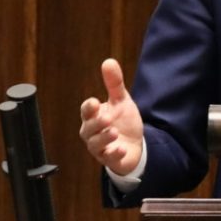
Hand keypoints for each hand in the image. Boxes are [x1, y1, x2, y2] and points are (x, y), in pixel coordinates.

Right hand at [79, 58, 144, 176]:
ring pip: (95, 145)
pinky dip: (114, 154)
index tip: (95, 103)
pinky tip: (121, 148)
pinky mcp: (110, 160)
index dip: (89, 108)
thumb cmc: (123, 122)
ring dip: (103, 138)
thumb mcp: (121, 101)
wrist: (134, 145)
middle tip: (107, 119)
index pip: (86, 111)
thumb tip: (108, 61)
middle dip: (96, 124)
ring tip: (114, 132)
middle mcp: (93, 133)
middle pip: (88, 129)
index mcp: (93, 117)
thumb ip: (114, 84)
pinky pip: (109, 159)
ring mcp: (101, 148)